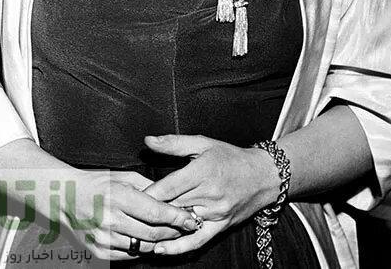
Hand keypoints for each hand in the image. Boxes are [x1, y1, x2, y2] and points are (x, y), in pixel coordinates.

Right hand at [61, 169, 201, 260]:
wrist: (64, 196)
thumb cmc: (95, 183)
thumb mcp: (122, 177)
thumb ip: (147, 187)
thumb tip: (172, 198)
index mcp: (118, 197)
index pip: (156, 213)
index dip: (177, 217)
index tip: (191, 218)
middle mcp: (110, 219)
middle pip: (154, 234)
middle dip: (173, 231)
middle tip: (183, 227)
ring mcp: (104, 238)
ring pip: (144, 247)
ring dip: (159, 242)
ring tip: (165, 233)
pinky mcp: (99, 251)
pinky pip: (129, 256)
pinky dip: (140, 249)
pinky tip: (144, 239)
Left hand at [141, 134, 280, 256]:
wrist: (263, 176)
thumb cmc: (230, 157)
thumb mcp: (202, 143)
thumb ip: (173, 143)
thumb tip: (148, 141)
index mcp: (202, 172)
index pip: (168, 187)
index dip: (148, 194)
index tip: (128, 196)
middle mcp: (209, 195)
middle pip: (172, 207)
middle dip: (149, 211)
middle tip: (126, 213)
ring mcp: (215, 213)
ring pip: (181, 223)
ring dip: (160, 227)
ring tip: (136, 230)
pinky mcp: (221, 226)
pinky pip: (198, 240)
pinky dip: (179, 247)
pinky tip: (161, 249)